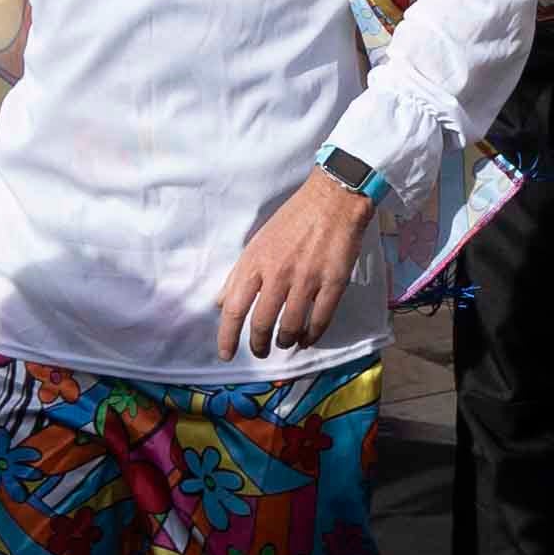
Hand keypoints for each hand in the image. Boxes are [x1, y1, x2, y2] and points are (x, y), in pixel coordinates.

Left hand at [213, 172, 373, 361]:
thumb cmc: (292, 220)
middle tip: (260, 352)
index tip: (226, 354)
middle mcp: (277, 274)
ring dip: (284, 341)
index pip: (234, 309)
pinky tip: (307, 339)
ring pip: (290, 326)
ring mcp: (306, 279)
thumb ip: (237, 275)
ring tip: (283, 343)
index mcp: (255, 263)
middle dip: (258, 345)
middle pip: (262, 323)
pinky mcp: (333, 282)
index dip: (228, 337)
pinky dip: (312, 336)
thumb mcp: (256, 243)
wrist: (332, 200)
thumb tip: (221, 303)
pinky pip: (320, 320)